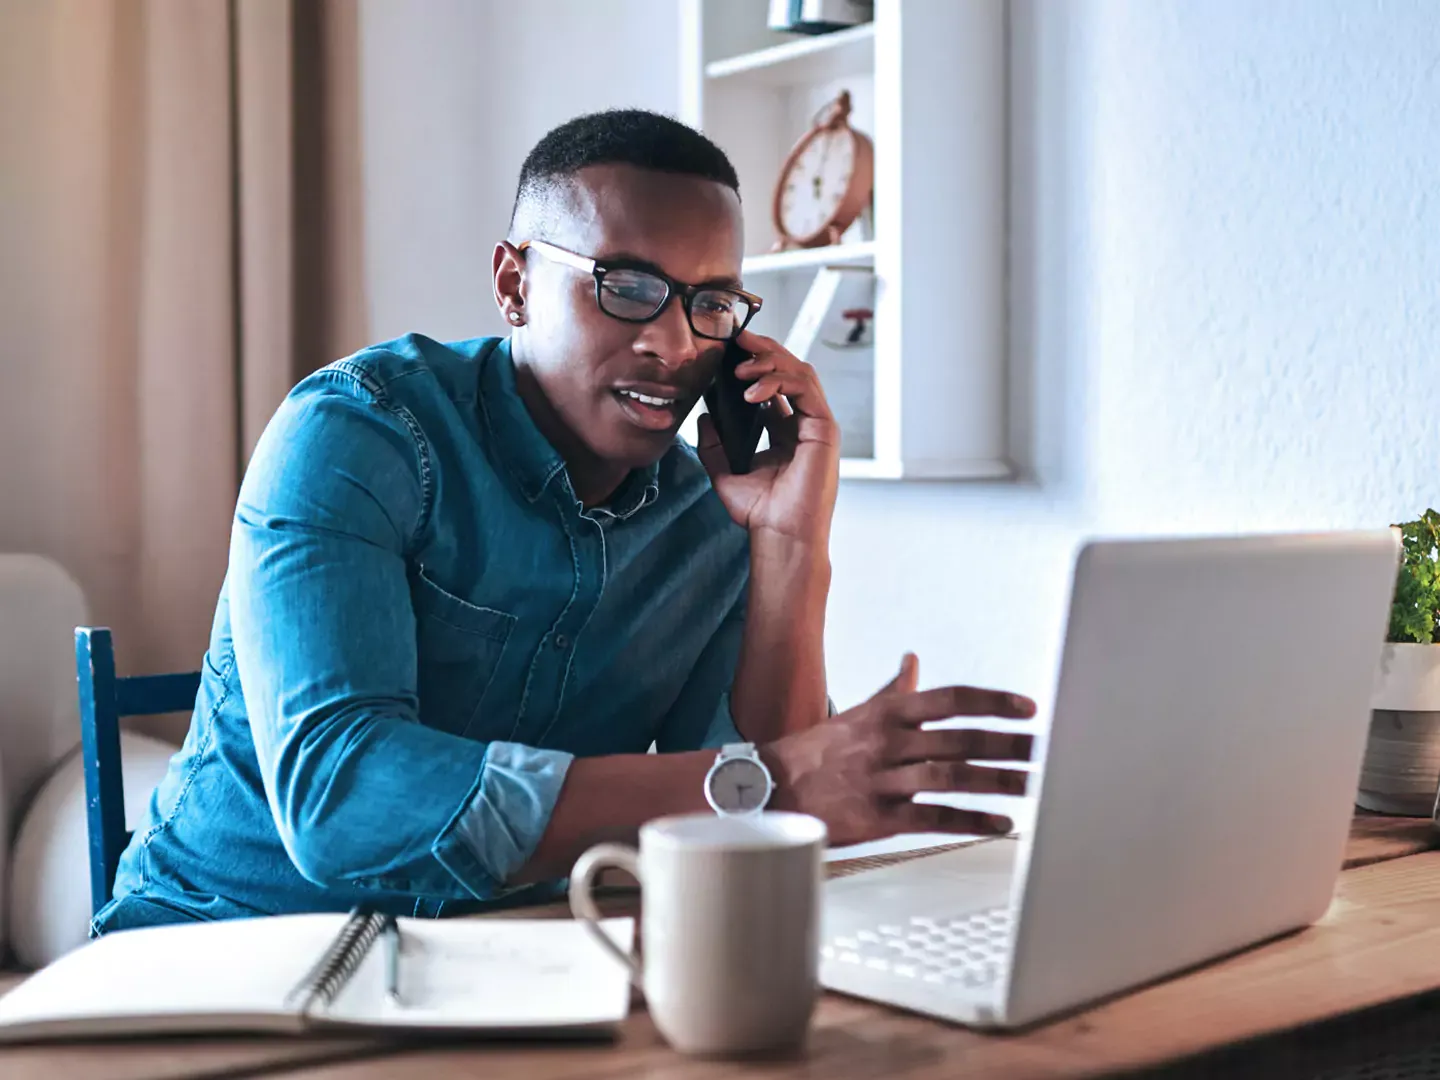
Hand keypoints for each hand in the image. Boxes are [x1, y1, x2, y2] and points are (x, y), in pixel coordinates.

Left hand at [696, 330, 839, 544]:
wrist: (780, 536)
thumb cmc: (759, 512)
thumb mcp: (723, 473)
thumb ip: (713, 445)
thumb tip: (703, 417)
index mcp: (784, 431)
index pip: (773, 384)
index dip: (753, 363)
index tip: (728, 350)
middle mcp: (802, 424)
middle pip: (788, 370)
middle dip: (763, 351)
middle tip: (736, 340)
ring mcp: (816, 425)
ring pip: (799, 373)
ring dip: (769, 363)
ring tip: (740, 369)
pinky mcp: (824, 429)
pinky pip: (805, 389)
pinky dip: (779, 381)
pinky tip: (752, 391)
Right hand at [760, 654, 1036, 846]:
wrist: (773, 786)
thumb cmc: (821, 749)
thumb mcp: (859, 712)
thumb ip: (893, 689)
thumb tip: (913, 660)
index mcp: (888, 713)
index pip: (950, 699)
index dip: (992, 703)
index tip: (1028, 708)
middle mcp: (889, 742)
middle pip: (959, 740)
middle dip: (1007, 745)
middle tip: (1045, 750)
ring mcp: (883, 780)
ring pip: (951, 778)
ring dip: (996, 782)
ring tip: (1032, 785)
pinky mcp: (879, 817)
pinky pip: (932, 818)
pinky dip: (970, 821)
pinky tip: (999, 823)